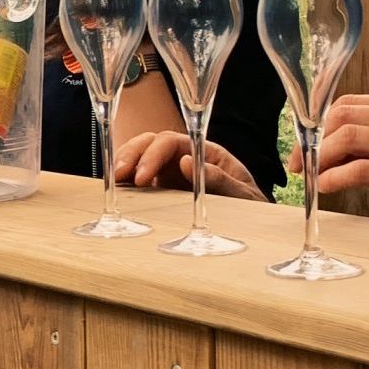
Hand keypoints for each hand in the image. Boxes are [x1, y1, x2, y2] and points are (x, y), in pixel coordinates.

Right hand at [114, 132, 266, 200]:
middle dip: (132, 154)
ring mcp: (170, 172)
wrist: (255, 226)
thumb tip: (188, 163)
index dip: (154, 154)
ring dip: (124, 163)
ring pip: (140, 155)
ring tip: (113, 180)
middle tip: (121, 176)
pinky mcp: (160, 189)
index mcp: (205, 151)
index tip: (143, 175)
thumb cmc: (252, 206)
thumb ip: (221, 180)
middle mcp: (184, 157)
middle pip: (150, 143)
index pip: (173, 141)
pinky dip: (124, 180)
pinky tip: (115, 188)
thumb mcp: (244, 194)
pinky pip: (137, 178)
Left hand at [294, 94, 368, 233]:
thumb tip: (336, 147)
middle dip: (313, 139)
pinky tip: (327, 187)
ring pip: (349, 137)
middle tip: (300, 162)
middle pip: (344, 115)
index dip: (319, 121)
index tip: (305, 142)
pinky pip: (363, 170)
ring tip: (312, 176)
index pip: (351, 102)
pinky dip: (336, 177)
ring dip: (321, 157)